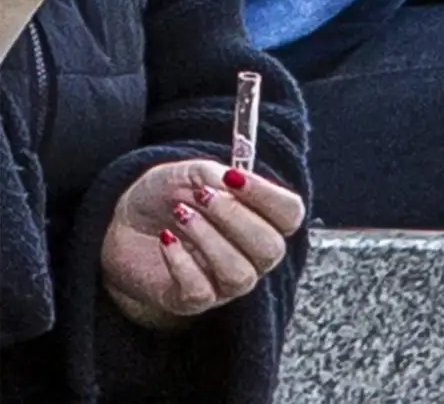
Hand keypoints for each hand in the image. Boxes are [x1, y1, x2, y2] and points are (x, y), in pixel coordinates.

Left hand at [101, 160, 305, 327]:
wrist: (122, 225)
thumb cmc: (165, 198)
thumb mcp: (189, 173)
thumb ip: (217, 175)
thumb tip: (236, 179)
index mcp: (262, 220)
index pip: (290, 214)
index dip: (268, 196)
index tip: (234, 178)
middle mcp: (252, 256)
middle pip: (270, 248)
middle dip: (235, 218)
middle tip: (203, 196)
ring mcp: (225, 283)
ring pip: (239, 274)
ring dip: (209, 240)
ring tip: (181, 216)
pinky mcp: (193, 301)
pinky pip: (200, 291)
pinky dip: (181, 261)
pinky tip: (166, 240)